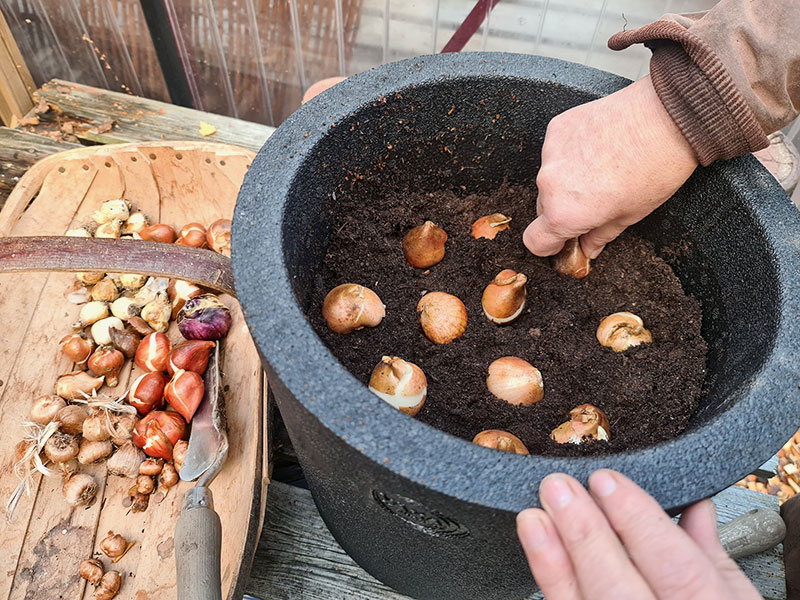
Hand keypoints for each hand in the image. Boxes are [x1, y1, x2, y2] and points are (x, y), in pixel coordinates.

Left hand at [516, 470, 761, 599]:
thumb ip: (707, 554)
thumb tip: (692, 506)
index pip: (674, 566)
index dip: (636, 519)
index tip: (606, 482)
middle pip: (617, 586)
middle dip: (585, 533)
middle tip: (560, 490)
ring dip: (554, 561)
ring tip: (535, 519)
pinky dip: (552, 583)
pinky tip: (539, 553)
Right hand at [523, 76, 698, 259]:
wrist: (667, 117)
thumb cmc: (656, 167)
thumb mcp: (631, 214)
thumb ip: (601, 235)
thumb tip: (589, 246)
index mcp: (564, 213)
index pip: (535, 241)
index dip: (550, 245)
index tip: (563, 240)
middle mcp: (549, 184)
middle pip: (543, 208)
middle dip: (563, 210)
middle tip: (594, 202)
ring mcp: (550, 153)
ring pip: (550, 178)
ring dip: (567, 180)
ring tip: (601, 170)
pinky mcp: (556, 128)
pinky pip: (555, 150)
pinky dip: (570, 153)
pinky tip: (597, 148)